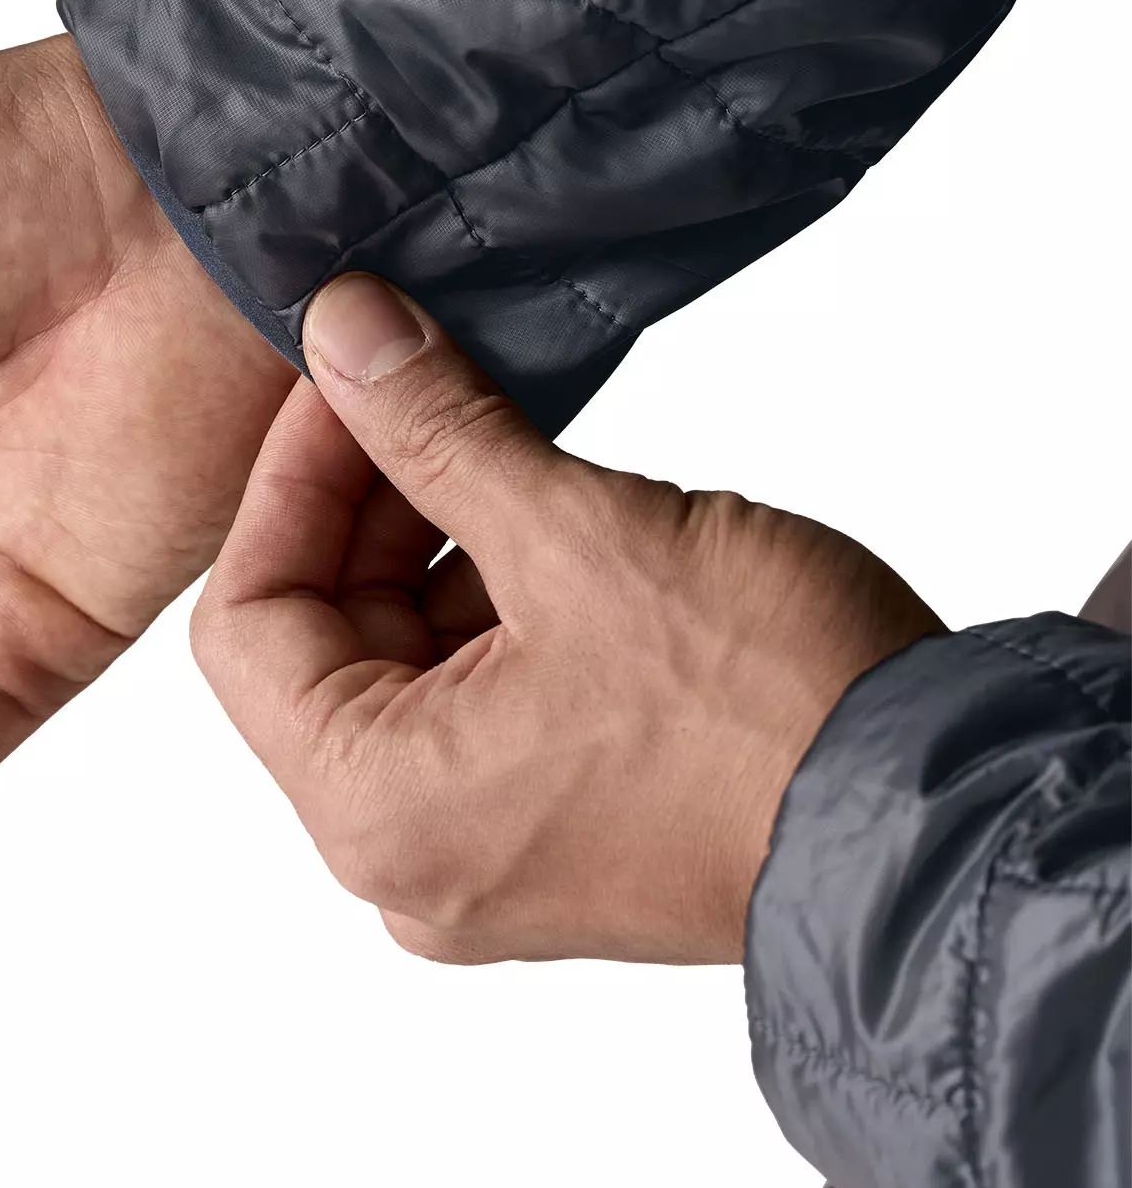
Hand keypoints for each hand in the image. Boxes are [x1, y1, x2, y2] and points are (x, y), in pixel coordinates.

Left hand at [191, 274, 940, 963]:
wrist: (942, 813)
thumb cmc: (766, 706)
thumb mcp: (574, 533)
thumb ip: (434, 428)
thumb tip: (345, 330)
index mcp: (373, 808)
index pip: (245, 626)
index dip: (282, 482)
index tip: (334, 384)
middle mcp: (407, 856)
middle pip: (322, 642)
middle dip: (361, 500)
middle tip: (408, 383)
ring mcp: (484, 853)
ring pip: (403, 664)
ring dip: (433, 541)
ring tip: (486, 433)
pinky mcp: (557, 830)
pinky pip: (477, 700)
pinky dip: (491, 600)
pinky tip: (539, 513)